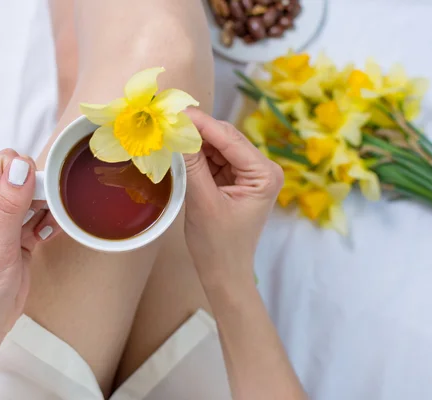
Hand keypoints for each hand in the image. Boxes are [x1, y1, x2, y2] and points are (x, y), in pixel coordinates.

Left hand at [0, 149, 59, 349]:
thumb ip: (9, 204)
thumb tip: (20, 167)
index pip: (2, 164)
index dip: (23, 174)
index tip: (37, 194)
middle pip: (21, 177)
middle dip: (40, 191)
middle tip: (47, 213)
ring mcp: (3, 220)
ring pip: (35, 196)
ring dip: (47, 207)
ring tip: (46, 228)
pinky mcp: (19, 234)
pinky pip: (41, 216)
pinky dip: (50, 223)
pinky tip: (48, 236)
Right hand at [183, 109, 282, 282]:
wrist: (223, 273)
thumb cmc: (218, 245)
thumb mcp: (203, 202)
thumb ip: (192, 164)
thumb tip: (178, 130)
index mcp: (264, 174)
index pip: (230, 139)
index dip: (201, 123)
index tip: (175, 109)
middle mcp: (262, 169)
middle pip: (225, 138)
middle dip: (197, 129)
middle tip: (167, 118)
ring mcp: (249, 174)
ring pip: (218, 146)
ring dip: (195, 140)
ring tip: (168, 131)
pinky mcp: (235, 180)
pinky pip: (214, 159)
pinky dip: (196, 154)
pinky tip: (179, 148)